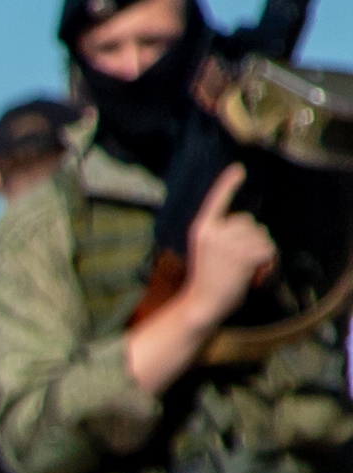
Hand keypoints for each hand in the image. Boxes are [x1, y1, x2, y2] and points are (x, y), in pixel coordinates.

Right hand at [180, 166, 281, 321]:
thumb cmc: (208, 280)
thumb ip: (225, 236)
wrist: (202, 304)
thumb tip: (255, 231)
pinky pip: (269, 251)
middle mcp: (214, 232)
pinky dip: (269, 265)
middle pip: (250, 222)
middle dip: (254, 240)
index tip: (238, 169)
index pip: (217, 201)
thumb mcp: (209, 252)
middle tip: (244, 262)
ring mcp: (228, 243)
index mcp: (202, 229)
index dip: (228, 184)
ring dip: (263, 254)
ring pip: (263, 237)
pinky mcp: (243, 255)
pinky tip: (257, 275)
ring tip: (250, 271)